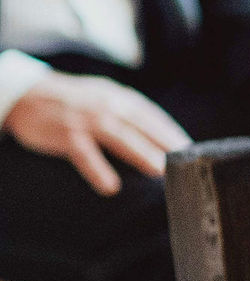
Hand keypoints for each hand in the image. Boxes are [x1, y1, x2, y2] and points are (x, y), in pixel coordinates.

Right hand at [3, 71, 190, 194]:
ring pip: (120, 137)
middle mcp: (108, 106)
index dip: (172, 132)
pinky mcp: (67, 135)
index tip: (191, 148)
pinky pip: (85, 154)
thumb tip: (159, 132)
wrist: (28, 94)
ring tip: (161, 171)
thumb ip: (128, 112)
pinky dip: (98, 169)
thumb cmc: (73, 100)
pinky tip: (111, 187)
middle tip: (186, 161)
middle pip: (143, 125)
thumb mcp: (104, 96)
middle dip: (166, 142)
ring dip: (142, 153)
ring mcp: (87, 120)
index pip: (152, 116)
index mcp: (119, 98)